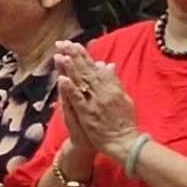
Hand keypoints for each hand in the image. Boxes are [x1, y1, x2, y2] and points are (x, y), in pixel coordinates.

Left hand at [52, 42, 140, 160]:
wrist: (125, 142)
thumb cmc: (124, 122)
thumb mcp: (123, 98)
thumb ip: (114, 82)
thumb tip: (107, 64)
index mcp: (110, 88)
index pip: (94, 68)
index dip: (83, 56)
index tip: (73, 44)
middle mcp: (102, 93)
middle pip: (86, 72)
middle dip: (74, 57)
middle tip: (62, 43)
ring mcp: (94, 103)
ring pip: (81, 83)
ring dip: (71, 69)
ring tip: (61, 55)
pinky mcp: (87, 115)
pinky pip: (77, 100)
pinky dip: (70, 89)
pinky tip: (62, 79)